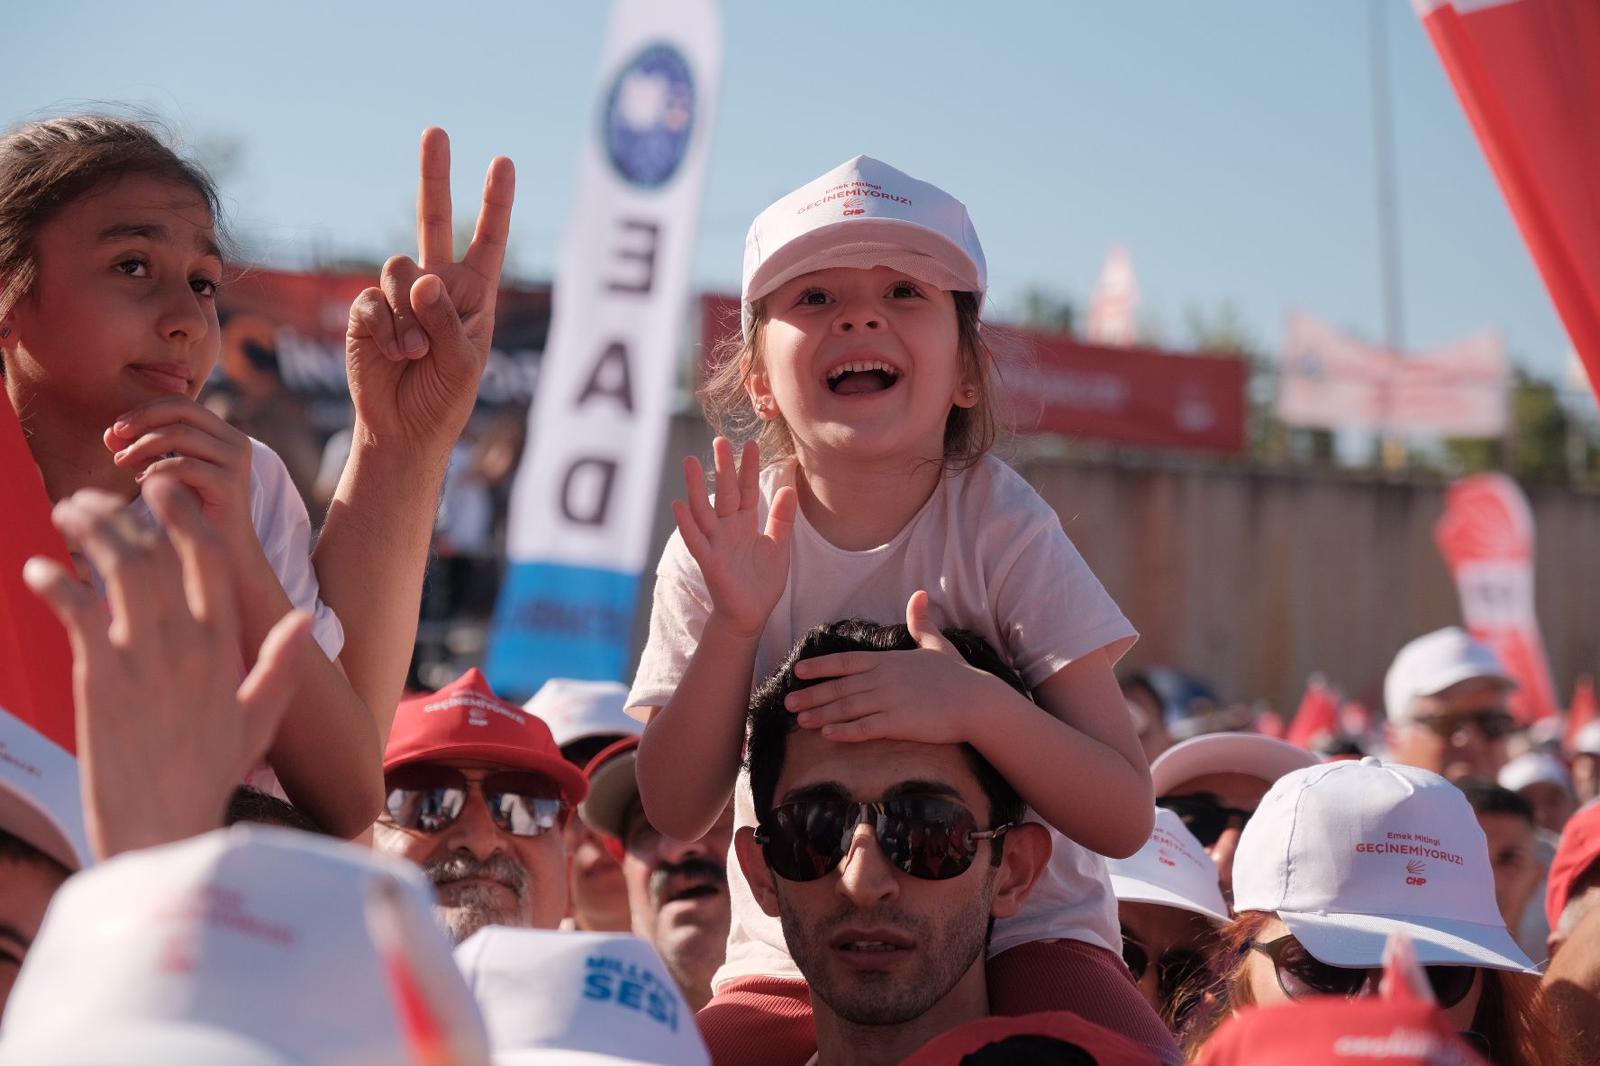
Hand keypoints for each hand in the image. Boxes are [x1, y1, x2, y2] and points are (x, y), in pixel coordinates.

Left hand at [22, 475, 311, 858]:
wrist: (164, 833)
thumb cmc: (206, 779)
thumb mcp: (257, 719)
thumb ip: (278, 665)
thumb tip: (306, 621)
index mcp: (221, 650)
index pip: (209, 561)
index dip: (184, 518)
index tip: (161, 493)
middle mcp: (186, 647)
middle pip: (155, 554)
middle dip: (120, 515)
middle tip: (91, 499)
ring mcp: (143, 661)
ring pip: (117, 570)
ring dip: (86, 533)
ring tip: (65, 515)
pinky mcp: (99, 682)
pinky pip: (76, 612)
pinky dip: (54, 582)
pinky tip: (38, 571)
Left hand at [104, 396, 255, 558]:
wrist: (225, 555)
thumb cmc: (195, 514)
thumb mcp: (169, 474)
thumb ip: (145, 450)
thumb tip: (111, 433)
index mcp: (225, 435)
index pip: (182, 405)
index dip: (146, 410)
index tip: (118, 428)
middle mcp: (236, 443)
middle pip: (182, 410)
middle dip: (142, 419)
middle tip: (115, 438)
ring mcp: (235, 462)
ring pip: (180, 434)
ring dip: (143, 445)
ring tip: (121, 462)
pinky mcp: (229, 484)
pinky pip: (183, 464)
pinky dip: (155, 469)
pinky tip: (140, 482)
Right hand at [346, 128, 514, 451]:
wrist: (404, 429)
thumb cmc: (446, 399)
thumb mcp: (464, 363)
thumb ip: (447, 320)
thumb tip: (425, 278)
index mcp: (475, 293)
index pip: (490, 240)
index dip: (495, 202)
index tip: (502, 161)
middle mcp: (437, 285)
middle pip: (435, 219)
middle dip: (434, 175)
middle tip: (436, 131)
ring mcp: (400, 295)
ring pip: (398, 269)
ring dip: (408, 313)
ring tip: (417, 351)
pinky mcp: (368, 310)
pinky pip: (372, 302)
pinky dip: (386, 329)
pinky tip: (395, 354)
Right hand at [671, 437, 796, 637]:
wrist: (750, 615)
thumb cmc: (760, 582)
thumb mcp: (778, 546)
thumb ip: (782, 519)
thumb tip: (789, 488)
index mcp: (744, 523)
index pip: (746, 489)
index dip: (748, 469)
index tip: (751, 444)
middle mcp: (726, 529)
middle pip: (723, 493)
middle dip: (722, 468)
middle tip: (720, 440)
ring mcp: (715, 544)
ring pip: (703, 510)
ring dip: (695, 487)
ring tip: (690, 462)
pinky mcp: (709, 562)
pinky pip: (696, 541)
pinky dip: (687, 524)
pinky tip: (678, 505)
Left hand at [783, 590, 991, 743]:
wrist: (977, 701)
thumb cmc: (958, 674)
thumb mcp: (936, 643)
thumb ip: (921, 622)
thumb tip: (920, 594)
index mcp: (888, 661)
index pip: (845, 662)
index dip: (820, 667)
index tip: (797, 671)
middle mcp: (883, 679)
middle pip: (839, 687)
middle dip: (812, 694)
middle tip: (788, 703)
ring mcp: (889, 701)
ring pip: (846, 708)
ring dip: (821, 714)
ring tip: (799, 721)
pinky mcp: (899, 723)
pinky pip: (865, 728)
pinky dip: (844, 732)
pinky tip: (827, 736)